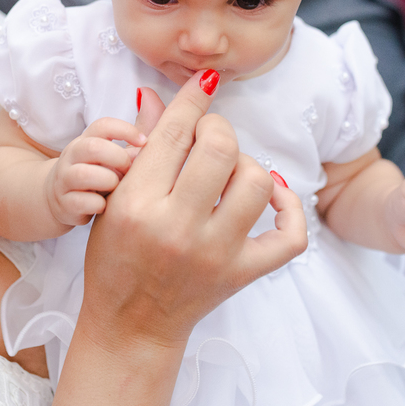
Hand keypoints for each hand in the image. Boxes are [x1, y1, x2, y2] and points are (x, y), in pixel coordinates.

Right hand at [45, 117, 145, 226]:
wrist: (59, 199)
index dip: (126, 130)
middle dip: (118, 159)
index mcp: (87, 139)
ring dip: (108, 181)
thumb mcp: (114, 155)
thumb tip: (165, 128)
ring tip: (117, 189)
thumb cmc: (97, 174)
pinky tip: (106, 206)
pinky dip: (99, 205)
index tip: (144, 141)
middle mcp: (73, 156)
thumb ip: (136, 143)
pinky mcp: (64, 203)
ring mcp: (65, 179)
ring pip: (84, 174)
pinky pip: (82, 202)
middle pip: (93, 147)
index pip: (103, 125)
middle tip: (129, 171)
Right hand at [79, 72, 307, 348]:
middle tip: (208, 136)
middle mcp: (177, 228)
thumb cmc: (115, 259)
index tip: (206, 81)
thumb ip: (140, 147)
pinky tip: (274, 194)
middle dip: (218, 129)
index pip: (172, 134)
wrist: (131, 325)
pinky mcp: (242, 274)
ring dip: (246, 164)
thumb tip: (156, 93)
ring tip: (230, 171)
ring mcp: (215, 254)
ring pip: (257, 182)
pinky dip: (290, 208)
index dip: (191, 99)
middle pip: (219, 149)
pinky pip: (288, 235)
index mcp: (136, 205)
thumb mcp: (114, 200)